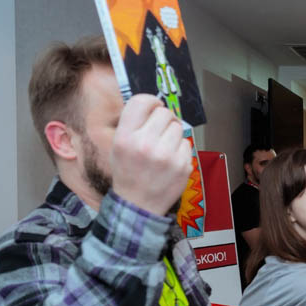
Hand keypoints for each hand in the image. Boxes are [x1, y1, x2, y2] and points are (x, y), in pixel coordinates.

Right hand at [111, 94, 192, 215]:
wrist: (138, 204)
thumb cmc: (128, 172)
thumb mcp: (118, 146)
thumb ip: (133, 124)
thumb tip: (154, 104)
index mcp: (125, 137)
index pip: (142, 101)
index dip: (151, 101)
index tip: (154, 107)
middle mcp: (145, 144)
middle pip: (164, 112)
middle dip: (163, 119)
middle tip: (159, 131)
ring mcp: (166, 155)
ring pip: (178, 127)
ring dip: (173, 134)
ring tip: (163, 147)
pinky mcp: (182, 165)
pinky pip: (186, 143)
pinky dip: (180, 149)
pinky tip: (170, 160)